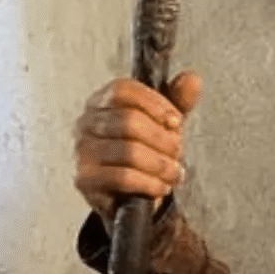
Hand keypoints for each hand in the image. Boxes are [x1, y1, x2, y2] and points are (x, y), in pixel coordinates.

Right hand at [73, 71, 202, 230]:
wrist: (131, 193)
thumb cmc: (146, 152)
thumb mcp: (164, 123)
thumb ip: (178, 100)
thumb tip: (192, 79)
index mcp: (101, 102)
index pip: (123, 90)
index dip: (155, 104)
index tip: (176, 121)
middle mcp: (86, 123)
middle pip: (128, 121)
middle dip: (162, 138)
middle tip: (177, 151)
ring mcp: (82, 151)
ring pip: (129, 151)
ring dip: (160, 164)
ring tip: (172, 171)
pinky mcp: (85, 179)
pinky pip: (123, 177)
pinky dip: (149, 183)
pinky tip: (160, 186)